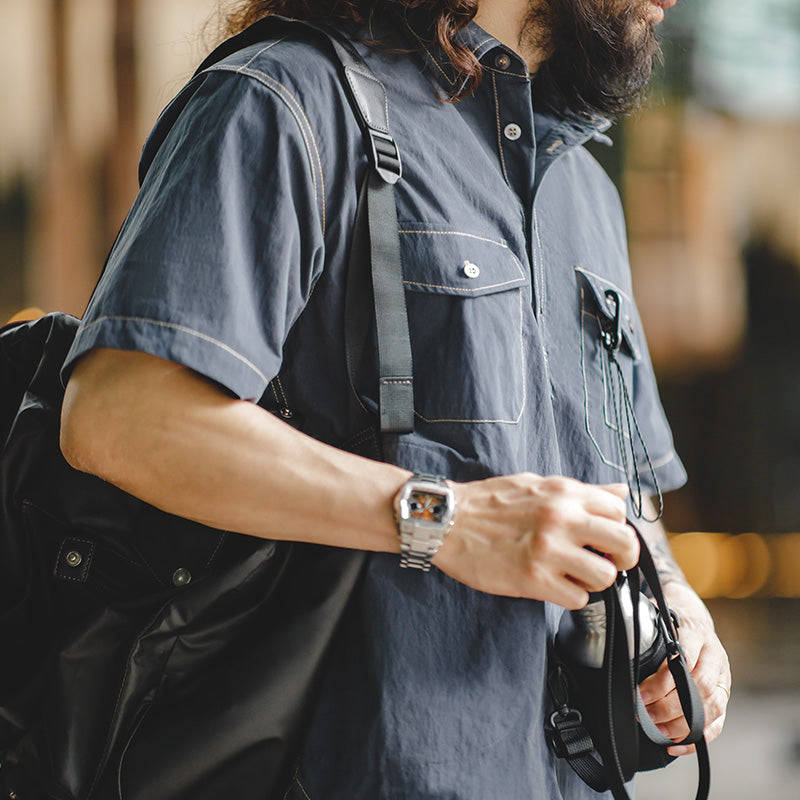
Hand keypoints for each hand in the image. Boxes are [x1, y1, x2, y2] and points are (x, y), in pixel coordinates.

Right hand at [432, 474, 638, 607]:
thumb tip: (620, 491)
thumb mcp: (537, 483)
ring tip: (573, 575)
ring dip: (594, 581)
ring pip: (605, 577)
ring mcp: (548, 550)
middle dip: (622, 558)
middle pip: (625, 544)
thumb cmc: (488, 502)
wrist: (447, 520)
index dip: (616, 528)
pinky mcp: (533, 579)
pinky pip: (577, 599)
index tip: (605, 539)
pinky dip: (570, 596)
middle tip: (605, 562)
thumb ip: (581, 490)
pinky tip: (553, 585)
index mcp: (564, 493)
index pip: (619, 511)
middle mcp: (561, 519)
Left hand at [639, 584, 730, 755]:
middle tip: (645, 715)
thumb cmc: (670, 618)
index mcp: (696, 633)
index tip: (641, 693)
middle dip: (670, 707)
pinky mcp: (724, 694)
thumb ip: (644, 628)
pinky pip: (718, 722)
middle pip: (700, 687)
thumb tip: (621, 643)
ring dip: (684, 724)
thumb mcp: (656, 614)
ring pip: (713, 707)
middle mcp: (714, 656)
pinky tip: (677, 744)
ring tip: (658, 731)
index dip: (663, 681)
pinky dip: (698, 737)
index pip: (685, 660)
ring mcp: (723, 676)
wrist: (692, 614)